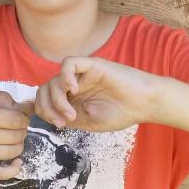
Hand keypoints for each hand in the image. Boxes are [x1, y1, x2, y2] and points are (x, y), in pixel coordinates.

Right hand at [0, 88, 30, 177]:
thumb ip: (1, 97)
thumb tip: (26, 107)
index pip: (15, 119)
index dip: (24, 119)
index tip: (22, 119)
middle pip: (15, 136)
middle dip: (22, 132)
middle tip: (18, 130)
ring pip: (11, 152)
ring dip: (19, 147)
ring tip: (14, 141)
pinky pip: (1, 173)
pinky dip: (14, 169)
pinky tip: (17, 162)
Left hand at [32, 57, 158, 131]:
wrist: (143, 104)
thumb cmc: (121, 113)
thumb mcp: (88, 122)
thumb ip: (67, 117)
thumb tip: (48, 115)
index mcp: (71, 99)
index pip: (45, 99)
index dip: (45, 112)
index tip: (60, 125)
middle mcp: (73, 85)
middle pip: (45, 89)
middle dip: (49, 107)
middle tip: (63, 121)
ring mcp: (81, 75)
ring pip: (54, 80)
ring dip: (58, 100)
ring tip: (72, 114)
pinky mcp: (91, 65)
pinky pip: (68, 63)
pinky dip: (65, 76)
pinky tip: (74, 90)